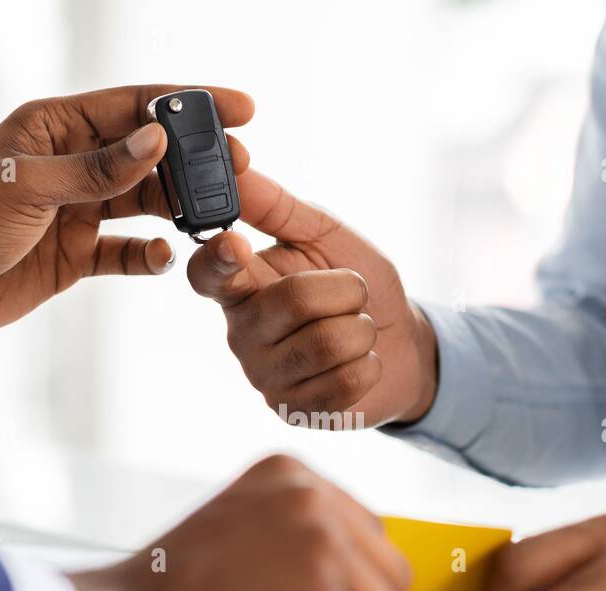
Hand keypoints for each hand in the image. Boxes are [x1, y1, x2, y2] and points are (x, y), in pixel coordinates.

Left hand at [0, 84, 253, 357]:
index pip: (134, 106)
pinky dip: (147, 256)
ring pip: (143, 203)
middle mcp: (70, 164)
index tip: (241, 108)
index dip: (189, 104)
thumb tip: (157, 140)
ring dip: (178, 209)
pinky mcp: (73, 256)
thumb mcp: (29, 188)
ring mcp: (75, 211)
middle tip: (242, 169)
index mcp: (54, 128)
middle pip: (148, 154)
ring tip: (217, 215)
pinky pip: (124, 253)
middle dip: (195, 161)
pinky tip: (164, 259)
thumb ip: (97, 170)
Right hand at [185, 170, 437, 426]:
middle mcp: (242, 333)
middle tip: (354, 294)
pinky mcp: (294, 410)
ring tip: (358, 329)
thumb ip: (277, 206)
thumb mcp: (323, 236)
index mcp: (241, 286)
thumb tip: (236, 165)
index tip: (235, 243)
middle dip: (346, 290)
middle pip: (292, 302)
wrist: (399, 347)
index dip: (217, 259)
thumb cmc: (357, 287)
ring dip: (361, 329)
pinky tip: (361, 363)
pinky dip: (369, 365)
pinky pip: (343, 382)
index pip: (207, 274)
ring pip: (325, 343)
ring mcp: (265, 376)